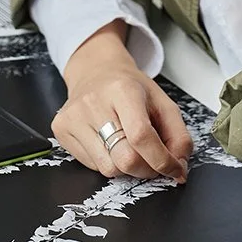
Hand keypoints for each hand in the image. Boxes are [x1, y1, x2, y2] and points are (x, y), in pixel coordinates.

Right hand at [52, 25, 190, 182]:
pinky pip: (92, 166)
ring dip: (127, 168)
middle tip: (154, 163)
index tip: (174, 168)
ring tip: (129, 148)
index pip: (142, 136)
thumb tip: (179, 168)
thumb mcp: (162, 102)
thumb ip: (178, 135)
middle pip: (125, 158)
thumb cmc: (130, 88)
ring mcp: (73, 116)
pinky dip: (109, 162)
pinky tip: (109, 143)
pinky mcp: (61, 129)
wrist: (95, 71)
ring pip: (108, 168)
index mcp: (122, 89)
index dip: (162, 160)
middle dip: (147, 170)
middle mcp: (93, 101)